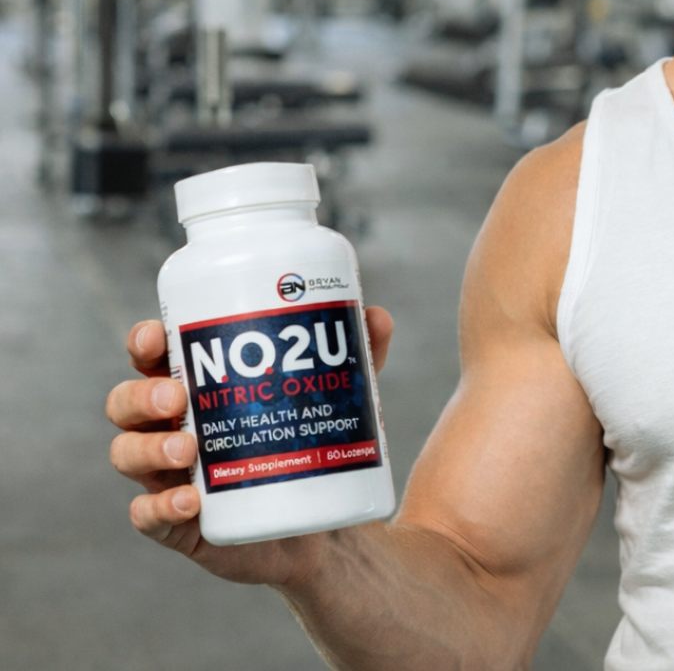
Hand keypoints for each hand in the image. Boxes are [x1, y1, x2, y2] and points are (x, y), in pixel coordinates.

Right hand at [106, 306, 393, 584]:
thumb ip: (359, 357)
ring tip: (188, 447)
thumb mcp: (338, 396)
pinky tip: (190, 501)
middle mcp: (173, 426)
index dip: (144, 343)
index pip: (153, 356)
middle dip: (141, 395)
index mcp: (199, 385)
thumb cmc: (311, 439)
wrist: (323, 522)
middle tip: (177, 395)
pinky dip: (160, 509)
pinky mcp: (181, 525)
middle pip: (126, 404)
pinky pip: (148, 517)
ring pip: (128, 455)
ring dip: (148, 449)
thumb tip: (377, 317)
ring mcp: (171, 477)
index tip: (157, 336)